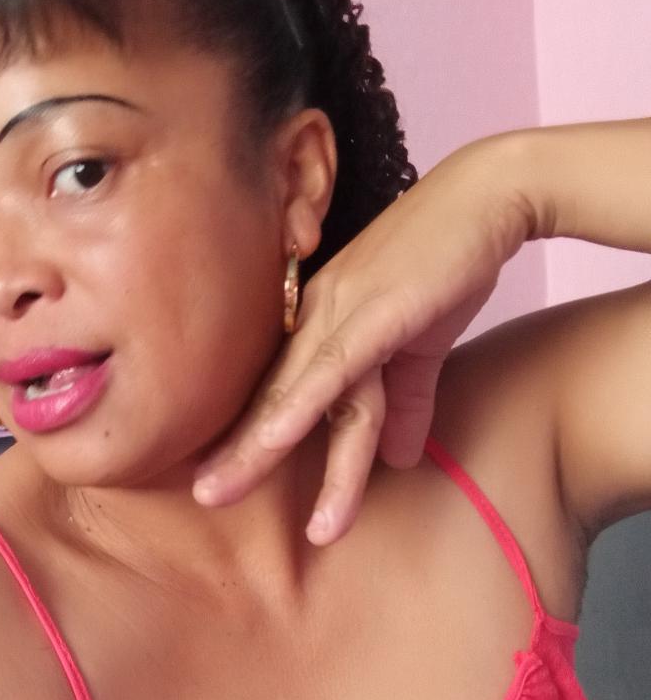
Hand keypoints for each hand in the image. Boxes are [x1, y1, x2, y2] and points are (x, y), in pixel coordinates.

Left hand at [192, 135, 529, 541]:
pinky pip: (332, 366)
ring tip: (245, 506)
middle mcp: (316, 318)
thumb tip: (401, 458)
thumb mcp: (423, 345)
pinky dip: (301, 405)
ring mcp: (340, 310)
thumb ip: (408, 401)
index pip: (275, 391)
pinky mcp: (377, 309)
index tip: (217, 477)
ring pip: (297, 397)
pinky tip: (275, 441)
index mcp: (321, 324)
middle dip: (236, 455)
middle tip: (206, 498)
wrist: (492, 194)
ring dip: (273, 455)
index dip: (246, 436)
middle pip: (269, 398)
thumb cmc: (450, 261)